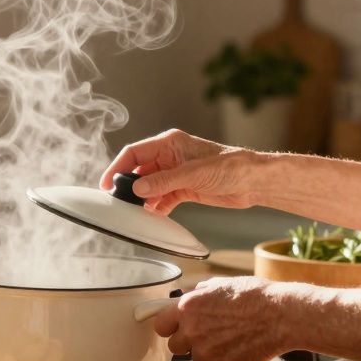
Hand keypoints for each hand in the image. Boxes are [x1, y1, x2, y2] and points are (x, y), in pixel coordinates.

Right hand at [100, 129, 261, 214]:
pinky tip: (153, 216)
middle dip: (128, 187)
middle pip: (139, 170)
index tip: (106, 184)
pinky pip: (162, 198)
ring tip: (135, 213)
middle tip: (119, 203)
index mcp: (169, 143)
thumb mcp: (194, 174)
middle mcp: (170, 157)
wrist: (254, 181)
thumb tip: (137, 188)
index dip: (117, 167)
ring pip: (150, 186)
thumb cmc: (231, 167)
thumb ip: (164, 181)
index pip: (134, 153)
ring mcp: (176, 174)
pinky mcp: (184, 189)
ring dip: (143, 199)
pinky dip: (156, 207)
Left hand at [153, 277, 287, 360]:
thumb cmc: (255, 297)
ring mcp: (205, 351)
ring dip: (206, 351)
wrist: (281, 316)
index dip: (169, 326)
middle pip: (174, 346)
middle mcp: (192, 330)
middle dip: (187, 341)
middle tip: (206, 334)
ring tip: (228, 338)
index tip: (174, 327)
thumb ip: (199, 294)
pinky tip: (237, 346)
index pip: (160, 325)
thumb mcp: (221, 284)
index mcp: (188, 307)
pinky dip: (222, 359)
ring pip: (195, 357)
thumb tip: (191, 297)